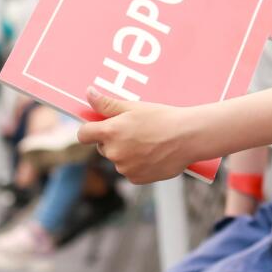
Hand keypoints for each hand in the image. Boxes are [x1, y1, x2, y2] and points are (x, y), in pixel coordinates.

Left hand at [76, 88, 190, 182]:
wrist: (188, 137)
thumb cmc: (162, 118)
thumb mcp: (134, 107)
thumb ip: (106, 103)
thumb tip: (88, 93)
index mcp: (110, 132)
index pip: (84, 134)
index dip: (90, 130)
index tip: (99, 127)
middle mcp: (114, 152)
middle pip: (102, 147)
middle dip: (113, 140)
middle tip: (135, 130)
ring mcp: (125, 168)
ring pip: (118, 160)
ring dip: (127, 153)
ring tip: (148, 142)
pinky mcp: (136, 178)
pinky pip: (130, 171)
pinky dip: (138, 164)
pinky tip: (153, 154)